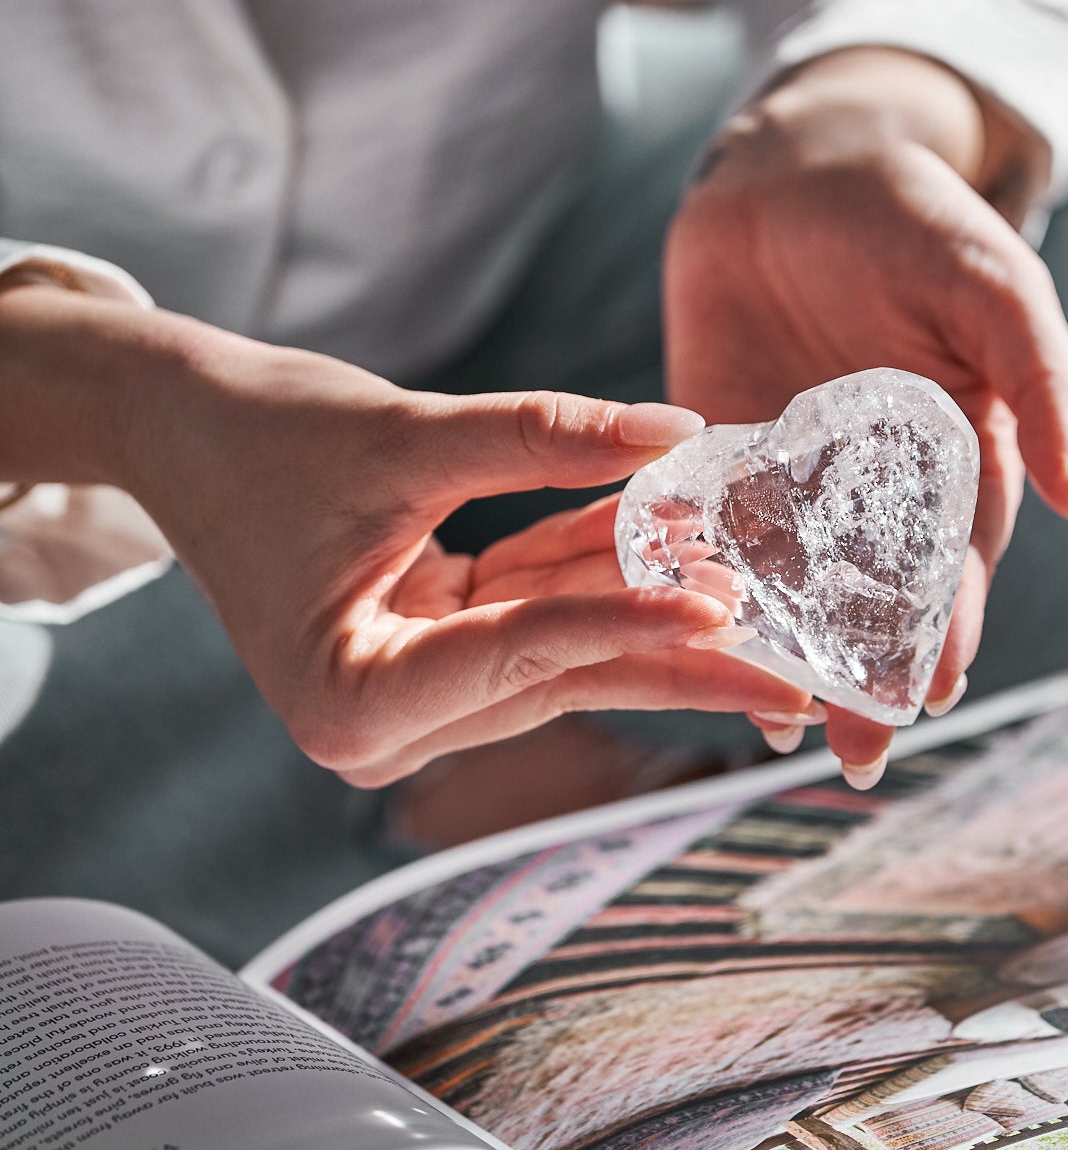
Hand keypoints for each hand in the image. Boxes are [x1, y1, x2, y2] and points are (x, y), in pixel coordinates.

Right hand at [0, 289, 820, 784]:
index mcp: (351, 701)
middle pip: (563, 678)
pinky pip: (542, 614)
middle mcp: (384, 724)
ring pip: (567, 652)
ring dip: (659, 612)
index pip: (517, 656)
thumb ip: (539, 437)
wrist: (181, 425)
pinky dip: (607, 578)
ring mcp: (414, 693)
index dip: (622, 621)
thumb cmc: (261, 432)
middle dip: (681, 659)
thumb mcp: (404, 433)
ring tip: (775, 606)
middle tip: (804, 677)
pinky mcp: (439, 650)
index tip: (721, 606)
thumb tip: (676, 434)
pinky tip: (696, 557)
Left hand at [665, 46, 1067, 781]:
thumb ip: (1043, 378)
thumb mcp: (990, 281)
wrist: (791, 164)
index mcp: (959, 459)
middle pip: (878, 599)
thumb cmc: (912, 214)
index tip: (935, 699)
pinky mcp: (717, 457)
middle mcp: (878, 487)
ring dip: (789, 656)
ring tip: (776, 729)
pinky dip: (706, 588)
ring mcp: (795, 479)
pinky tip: (688, 641)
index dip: (949, 631)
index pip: (959, 563)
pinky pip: (712, 537)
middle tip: (858, 753)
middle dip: (872, 676)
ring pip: (797, 587)